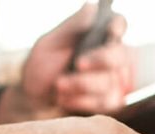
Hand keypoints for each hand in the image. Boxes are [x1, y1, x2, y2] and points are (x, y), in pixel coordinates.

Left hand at [0, 4, 133, 123]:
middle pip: (121, 55)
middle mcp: (108, 57)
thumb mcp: (50, 43)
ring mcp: (111, 82)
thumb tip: (91, 7)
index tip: (111, 29)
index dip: (118, 26)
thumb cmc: (42, 68)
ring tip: (58, 85)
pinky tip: (65, 98)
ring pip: (108, 82)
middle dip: (101, 60)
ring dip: (80, 84)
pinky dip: (80, 101)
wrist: (33, 99)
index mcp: (97, 36)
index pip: (118, 25)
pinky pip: (103, 103)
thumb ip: (72, 27)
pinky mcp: (108, 104)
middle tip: (78, 64)